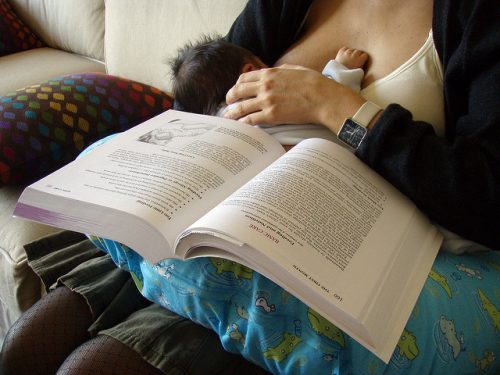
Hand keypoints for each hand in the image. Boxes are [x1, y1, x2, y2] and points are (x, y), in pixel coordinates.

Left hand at [224, 64, 365, 133]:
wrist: (323, 98)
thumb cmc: (313, 83)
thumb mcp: (294, 69)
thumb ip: (280, 70)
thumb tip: (272, 72)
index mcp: (270, 73)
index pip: (244, 78)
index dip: (236, 85)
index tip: (236, 91)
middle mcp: (265, 86)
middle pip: (238, 91)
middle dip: (230, 98)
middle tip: (227, 104)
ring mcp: (267, 101)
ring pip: (241, 107)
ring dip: (232, 113)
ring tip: (228, 118)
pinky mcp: (272, 115)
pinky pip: (251, 120)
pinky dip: (243, 123)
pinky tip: (240, 126)